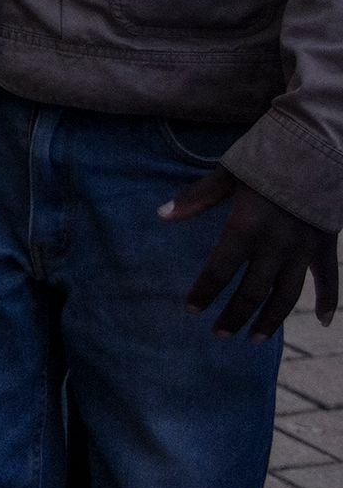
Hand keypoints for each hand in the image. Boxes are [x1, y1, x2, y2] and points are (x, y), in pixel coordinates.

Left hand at [168, 170, 340, 338]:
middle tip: (219, 334)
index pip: (219, 271)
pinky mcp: (325, 247)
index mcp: (245, 228)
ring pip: (286, 296)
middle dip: (233, 315)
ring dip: (270, 321)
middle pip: (251, 292)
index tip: (191, 310)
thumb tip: (161, 215)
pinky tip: (321, 322)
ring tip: (253, 339)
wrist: (316, 148)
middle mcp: (275, 246)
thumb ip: (196, 198)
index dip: (204, 292)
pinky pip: (329, 282)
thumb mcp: (227, 174)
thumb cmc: (266, 159)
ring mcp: (303, 250)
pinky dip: (328, 303)